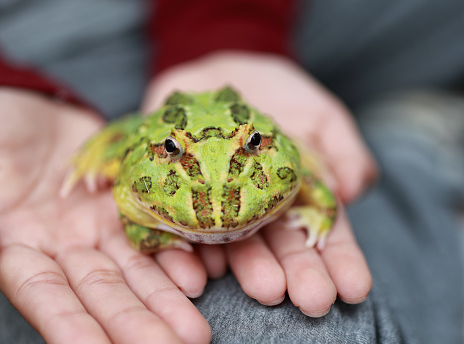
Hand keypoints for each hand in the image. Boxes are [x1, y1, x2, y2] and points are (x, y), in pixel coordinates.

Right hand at [0, 88, 209, 342]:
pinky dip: (174, 253)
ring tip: (196, 329)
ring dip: (165, 301)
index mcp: (18, 249)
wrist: (24, 103)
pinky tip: (199, 274)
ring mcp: (97, 228)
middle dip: (136, 324)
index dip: (75, 327)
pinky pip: (151, 232)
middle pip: (103, 293)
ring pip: (135, 271)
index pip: (48, 298)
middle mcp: (63, 249)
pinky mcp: (123, 203)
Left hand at [143, 51, 373, 315]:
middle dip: (298, 275)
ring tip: (267, 290)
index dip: (339, 260)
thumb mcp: (320, 115)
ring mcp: (217, 206)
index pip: (321, 233)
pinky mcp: (178, 195)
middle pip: (279, 247)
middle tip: (314, 301)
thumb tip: (354, 188)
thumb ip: (342, 147)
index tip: (355, 289)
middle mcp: (256, 210)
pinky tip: (203, 269)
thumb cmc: (276, 95)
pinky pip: (180, 224)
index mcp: (294, 198)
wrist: (217, 75)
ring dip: (251, 270)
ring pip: (233, 244)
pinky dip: (189, 249)